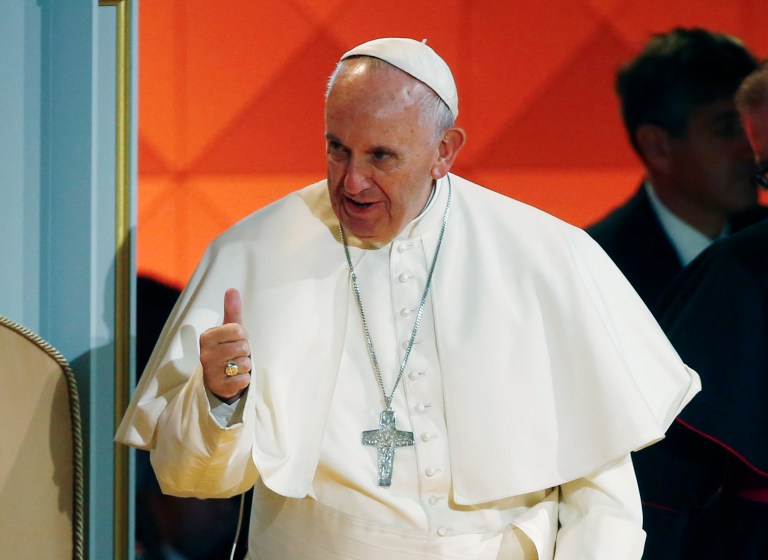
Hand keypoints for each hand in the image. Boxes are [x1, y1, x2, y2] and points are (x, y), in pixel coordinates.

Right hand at [200, 288, 251, 403]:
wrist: (219, 378)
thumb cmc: (227, 348)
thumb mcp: (229, 329)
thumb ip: (232, 310)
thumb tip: (232, 289)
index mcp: (207, 336)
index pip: (239, 330)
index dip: (243, 336)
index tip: (236, 340)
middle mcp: (205, 354)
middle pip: (244, 347)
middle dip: (245, 351)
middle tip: (236, 354)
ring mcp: (211, 371)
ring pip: (245, 364)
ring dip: (245, 365)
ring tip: (235, 366)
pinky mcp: (218, 387)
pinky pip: (243, 380)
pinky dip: (244, 379)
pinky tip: (234, 378)